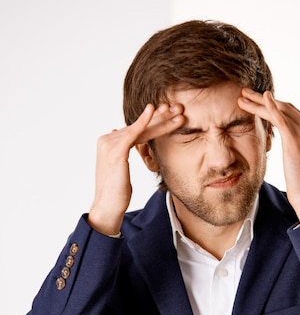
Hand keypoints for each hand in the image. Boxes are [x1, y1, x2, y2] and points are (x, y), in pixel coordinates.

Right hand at [88, 103, 184, 234]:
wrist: (108, 207)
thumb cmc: (117, 192)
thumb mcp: (122, 169)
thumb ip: (124, 153)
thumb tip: (128, 140)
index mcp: (109, 143)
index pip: (136, 129)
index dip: (154, 122)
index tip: (171, 115)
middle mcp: (107, 140)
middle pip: (139, 126)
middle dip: (160, 117)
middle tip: (178, 107)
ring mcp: (109, 144)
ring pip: (141, 129)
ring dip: (161, 120)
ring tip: (178, 112)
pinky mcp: (115, 151)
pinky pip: (133, 133)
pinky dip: (143, 121)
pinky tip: (153, 110)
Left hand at [238, 88, 299, 223]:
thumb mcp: (298, 161)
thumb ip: (293, 147)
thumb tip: (282, 144)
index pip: (290, 112)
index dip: (272, 104)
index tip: (256, 100)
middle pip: (285, 107)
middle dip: (263, 99)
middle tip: (244, 93)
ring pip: (280, 111)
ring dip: (259, 102)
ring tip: (242, 97)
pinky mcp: (296, 142)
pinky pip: (282, 120)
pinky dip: (271, 108)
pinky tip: (261, 100)